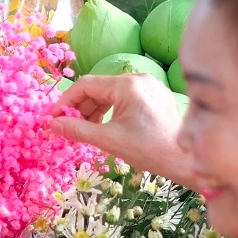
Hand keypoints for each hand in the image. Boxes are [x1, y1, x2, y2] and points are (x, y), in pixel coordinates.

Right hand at [52, 74, 194, 188]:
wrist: (186, 159)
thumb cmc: (149, 150)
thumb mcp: (108, 140)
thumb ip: (77, 130)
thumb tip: (52, 125)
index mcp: (126, 85)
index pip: (85, 85)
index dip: (66, 101)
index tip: (53, 119)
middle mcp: (138, 79)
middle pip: (98, 88)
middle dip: (79, 108)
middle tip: (66, 128)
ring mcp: (148, 85)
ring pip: (110, 93)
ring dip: (93, 110)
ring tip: (84, 130)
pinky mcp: (154, 95)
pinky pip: (124, 98)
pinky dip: (109, 110)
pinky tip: (104, 127)